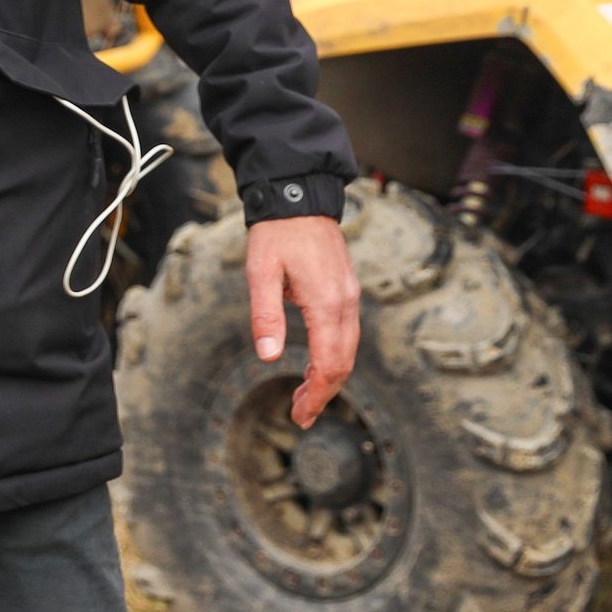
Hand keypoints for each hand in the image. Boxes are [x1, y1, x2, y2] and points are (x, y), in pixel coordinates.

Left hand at [245, 215, 359, 427]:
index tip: (300, 415)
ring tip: (305, 397)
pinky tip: (316, 363)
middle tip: (300, 415)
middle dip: (323, 393)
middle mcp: (346, 303)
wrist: (300, 196)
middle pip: (344, 363)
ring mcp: (350, 296)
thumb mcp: (261, 272)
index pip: (329, 363)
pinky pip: (346, 333)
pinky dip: (334, 356)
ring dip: (329, 377)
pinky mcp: (346, 290)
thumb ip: (265, 314)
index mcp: (327, 303)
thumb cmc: (277, 232)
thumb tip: (269, 356)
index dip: (316, 394)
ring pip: (348, 350)